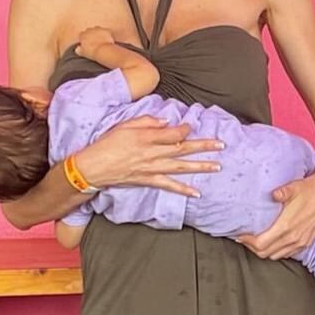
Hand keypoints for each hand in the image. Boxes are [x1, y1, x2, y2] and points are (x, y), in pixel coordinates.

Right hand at [75, 26, 117, 59]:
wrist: (103, 51)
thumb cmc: (92, 52)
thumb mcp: (83, 53)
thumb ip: (79, 50)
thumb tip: (77, 49)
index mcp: (83, 35)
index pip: (81, 35)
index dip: (84, 40)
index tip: (87, 44)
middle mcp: (90, 30)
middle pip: (89, 31)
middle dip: (91, 35)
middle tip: (94, 42)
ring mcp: (98, 29)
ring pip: (98, 29)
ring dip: (99, 34)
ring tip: (102, 41)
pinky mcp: (106, 30)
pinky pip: (107, 31)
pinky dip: (108, 35)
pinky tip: (109, 40)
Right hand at [77, 117, 222, 197]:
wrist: (94, 166)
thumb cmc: (107, 143)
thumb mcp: (125, 125)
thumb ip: (147, 121)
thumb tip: (167, 121)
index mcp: (147, 136)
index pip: (173, 132)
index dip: (185, 129)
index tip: (192, 126)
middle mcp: (153, 152)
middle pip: (183, 148)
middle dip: (204, 146)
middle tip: (221, 144)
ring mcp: (152, 168)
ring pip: (181, 166)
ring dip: (200, 166)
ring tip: (217, 166)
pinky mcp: (149, 180)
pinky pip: (169, 185)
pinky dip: (183, 190)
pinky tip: (196, 193)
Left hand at [239, 169, 314, 259]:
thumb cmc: (309, 189)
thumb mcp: (294, 187)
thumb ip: (282, 193)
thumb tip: (271, 194)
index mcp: (286, 227)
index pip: (261, 244)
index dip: (247, 242)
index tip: (240, 235)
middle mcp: (293, 238)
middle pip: (265, 253)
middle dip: (252, 247)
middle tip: (245, 239)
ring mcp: (300, 242)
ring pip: (275, 256)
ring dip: (264, 251)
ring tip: (256, 241)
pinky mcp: (306, 243)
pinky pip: (287, 254)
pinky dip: (276, 251)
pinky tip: (272, 242)